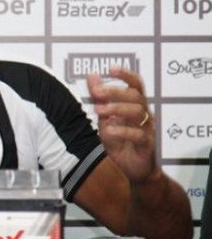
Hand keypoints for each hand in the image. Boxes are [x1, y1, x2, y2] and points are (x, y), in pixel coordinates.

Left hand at [86, 67, 155, 183]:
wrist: (133, 170)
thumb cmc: (120, 141)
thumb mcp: (105, 118)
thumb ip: (100, 98)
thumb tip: (92, 75)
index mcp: (135, 106)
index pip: (136, 85)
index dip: (126, 75)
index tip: (111, 68)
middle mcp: (144, 115)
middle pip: (136, 96)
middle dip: (116, 92)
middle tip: (97, 93)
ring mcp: (148, 129)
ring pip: (138, 112)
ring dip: (117, 109)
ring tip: (99, 111)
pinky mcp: (147, 145)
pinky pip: (138, 135)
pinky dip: (122, 131)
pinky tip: (108, 130)